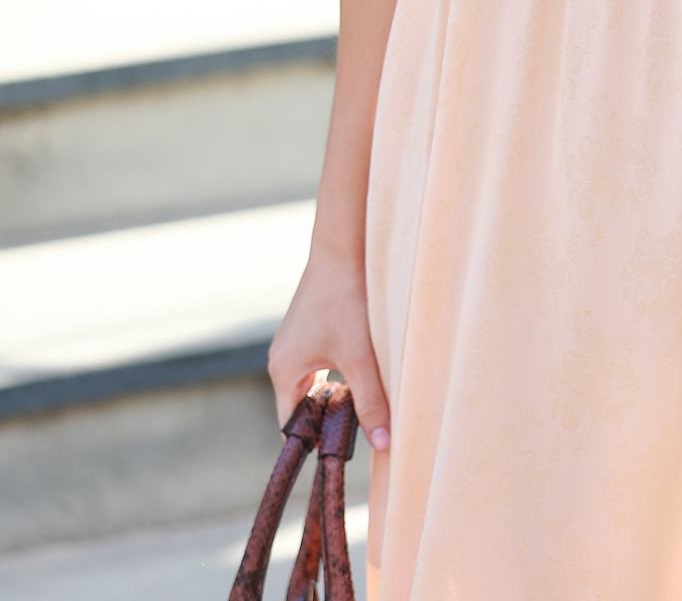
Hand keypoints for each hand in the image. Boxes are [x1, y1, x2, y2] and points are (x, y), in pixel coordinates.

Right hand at [266, 247, 390, 453]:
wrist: (344, 248)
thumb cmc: (347, 301)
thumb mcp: (360, 356)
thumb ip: (371, 401)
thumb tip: (384, 443)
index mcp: (283, 371)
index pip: (291, 426)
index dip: (315, 441)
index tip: (342, 450)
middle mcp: (282, 359)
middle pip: (302, 406)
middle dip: (329, 418)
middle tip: (360, 426)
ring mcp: (294, 343)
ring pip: (315, 385)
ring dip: (338, 393)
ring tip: (366, 397)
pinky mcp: (309, 328)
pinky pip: (320, 365)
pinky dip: (339, 373)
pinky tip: (364, 368)